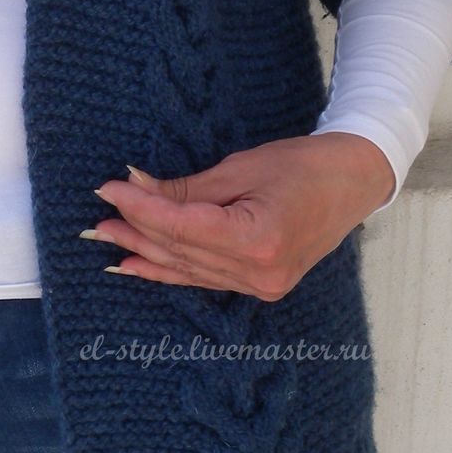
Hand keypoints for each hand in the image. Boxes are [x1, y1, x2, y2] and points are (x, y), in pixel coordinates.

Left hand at [83, 132, 393, 299]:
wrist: (355, 182)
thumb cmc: (304, 165)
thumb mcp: (240, 169)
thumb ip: (186, 189)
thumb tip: (135, 188)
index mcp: (257, 240)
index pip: (180, 227)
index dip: (139, 209)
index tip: (107, 190)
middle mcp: (258, 272)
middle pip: (180, 250)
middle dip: (135, 231)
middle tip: (97, 216)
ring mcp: (261, 286)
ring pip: (187, 269)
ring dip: (145, 253)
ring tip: (107, 239)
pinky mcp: (261, 287)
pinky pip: (203, 279)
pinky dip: (169, 270)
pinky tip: (137, 265)